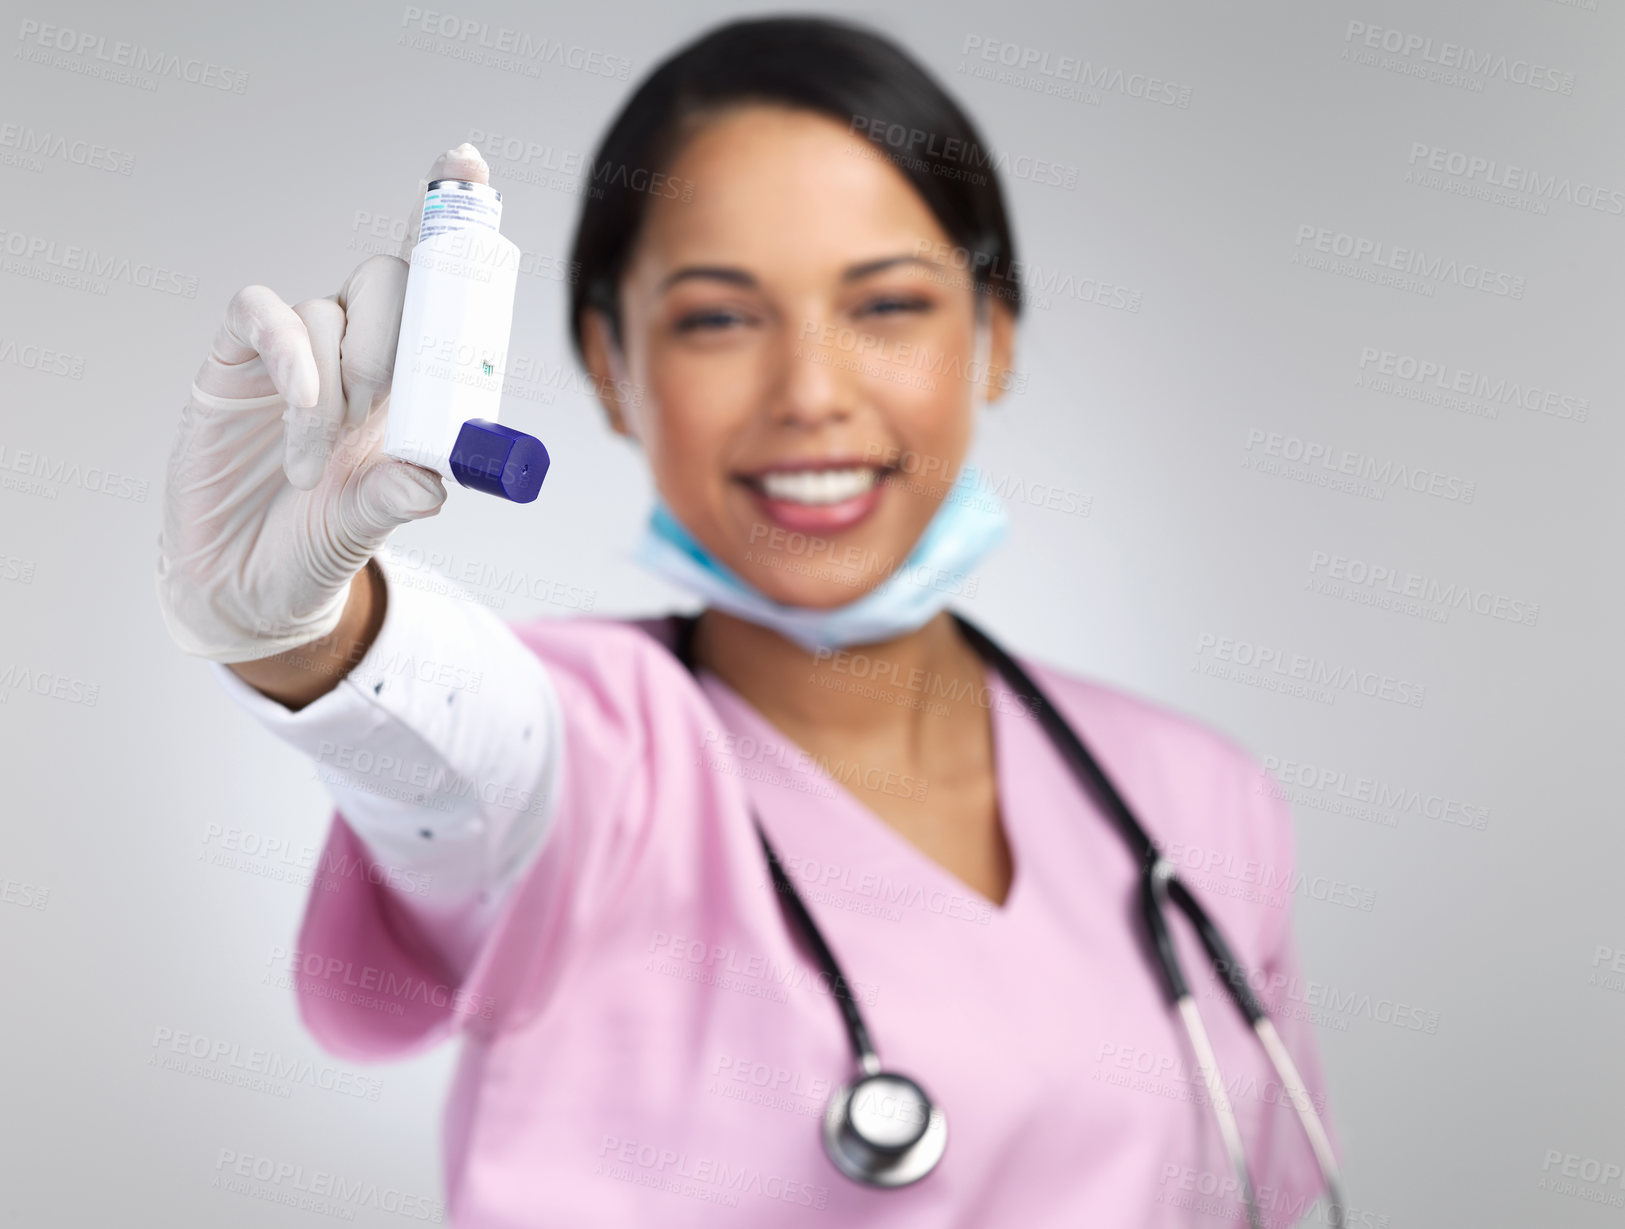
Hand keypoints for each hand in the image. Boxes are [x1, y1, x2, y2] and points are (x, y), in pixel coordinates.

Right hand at [155, 144, 490, 662]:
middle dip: (391, 338)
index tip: (468, 163)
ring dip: (331, 384)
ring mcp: (295, 352)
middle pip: (387, 280)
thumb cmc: (318, 544)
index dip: (451, 223)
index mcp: (409, 381)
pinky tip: (300, 403)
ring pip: (328, 309)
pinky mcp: (236, 360)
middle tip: (376, 405)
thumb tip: (433, 481)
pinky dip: (289, 349)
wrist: (244, 584)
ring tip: (316, 462)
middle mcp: (357, 352)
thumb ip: (396, 497)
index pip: (433, 289)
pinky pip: (264, 312)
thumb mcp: (367, 523)